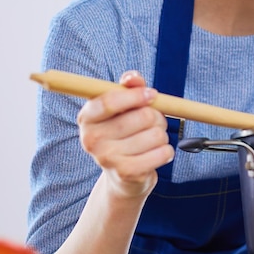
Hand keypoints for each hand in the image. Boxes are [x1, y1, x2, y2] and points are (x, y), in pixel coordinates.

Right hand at [77, 71, 173, 198]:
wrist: (122, 175)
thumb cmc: (123, 133)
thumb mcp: (123, 108)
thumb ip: (129, 88)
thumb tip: (133, 78)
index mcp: (87, 118)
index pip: (110, 101)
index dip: (136, 95)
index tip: (152, 94)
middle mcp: (92, 139)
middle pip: (143, 117)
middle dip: (156, 116)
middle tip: (153, 123)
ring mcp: (108, 158)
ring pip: (157, 134)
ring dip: (162, 135)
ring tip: (152, 140)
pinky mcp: (127, 173)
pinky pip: (163, 152)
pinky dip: (167, 151)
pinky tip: (158, 153)